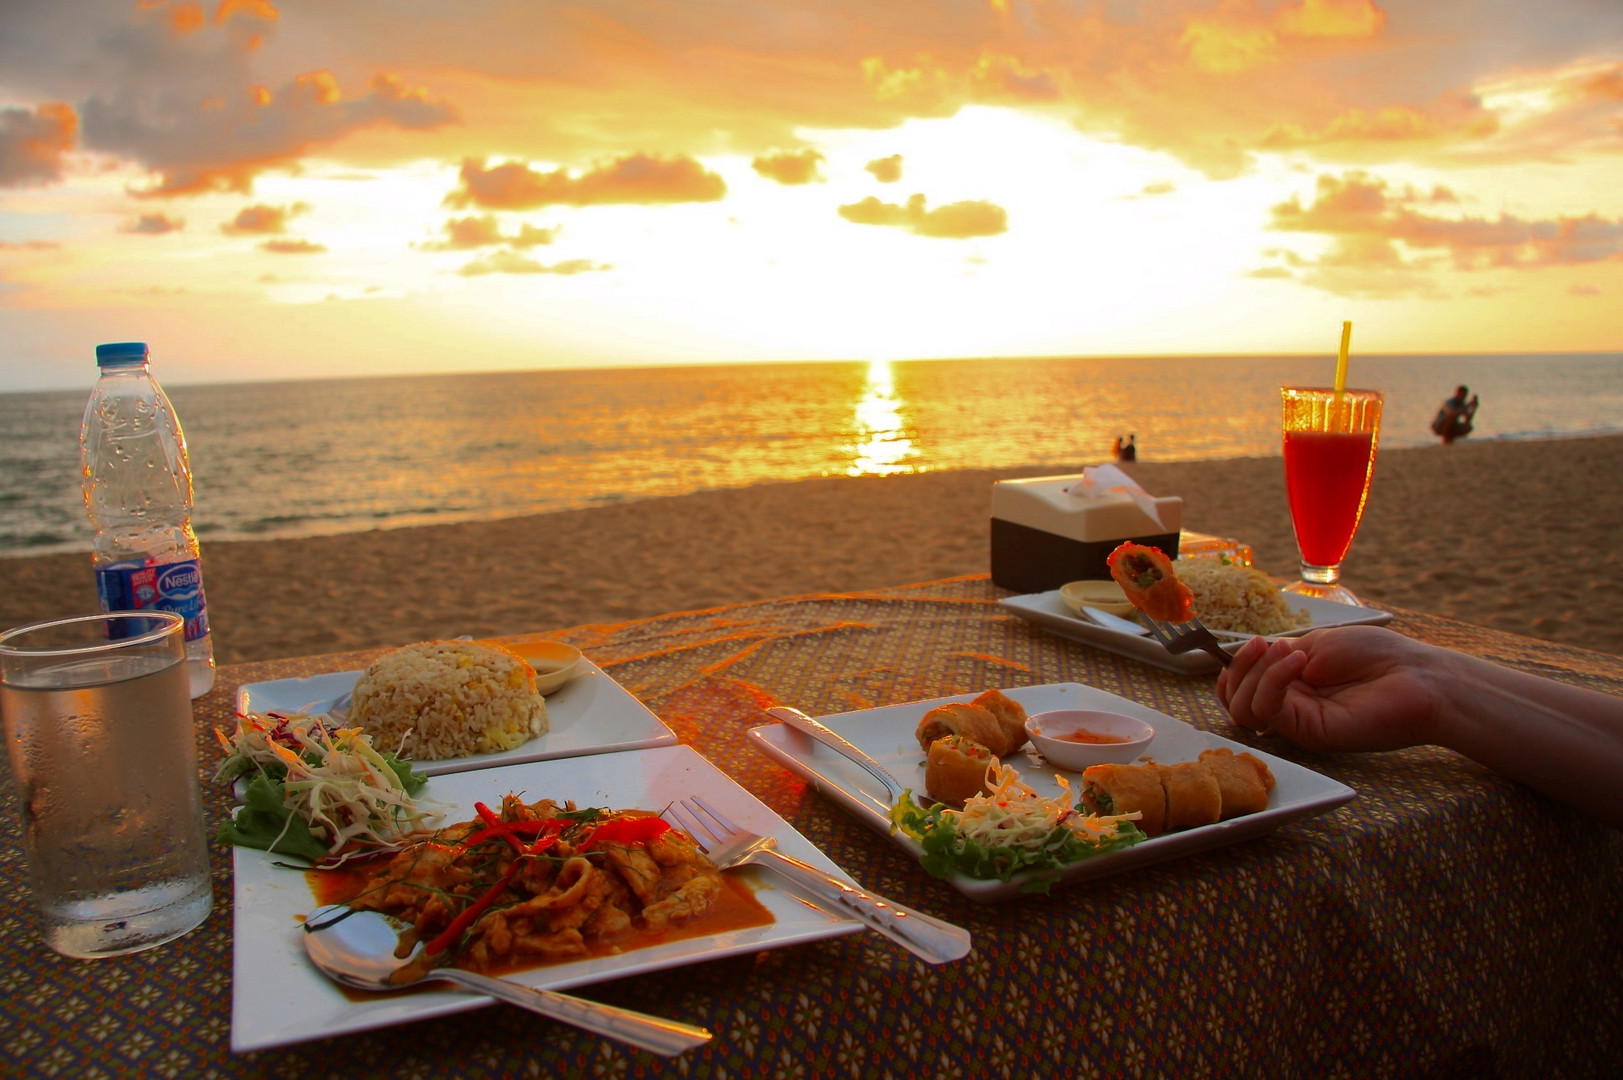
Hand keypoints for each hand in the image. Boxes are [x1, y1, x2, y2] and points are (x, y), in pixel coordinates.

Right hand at [1216, 626, 1446, 752]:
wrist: (1416, 676)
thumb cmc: (1376, 655)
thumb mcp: (1315, 644)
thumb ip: (1278, 657)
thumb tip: (1246, 658)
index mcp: (1289, 685)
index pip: (1240, 687)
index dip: (1234, 669)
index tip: (1251, 643)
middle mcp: (1289, 706)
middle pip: (1235, 700)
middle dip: (1240, 667)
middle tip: (1264, 644)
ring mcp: (1297, 722)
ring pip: (1244, 710)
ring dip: (1256, 673)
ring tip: (1290, 653)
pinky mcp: (1308, 733)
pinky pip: (1269, 711)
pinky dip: (1273, 681)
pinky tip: (1299, 662)